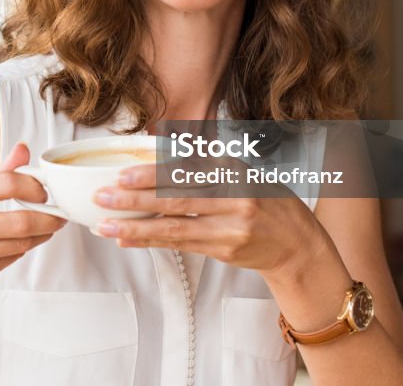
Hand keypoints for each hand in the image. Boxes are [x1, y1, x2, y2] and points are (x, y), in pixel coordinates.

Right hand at [0, 143, 65, 302]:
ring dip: (40, 235)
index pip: (6, 183)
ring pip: (21, 243)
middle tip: (59, 214)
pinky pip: (11, 260)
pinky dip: (22, 249)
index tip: (43, 191)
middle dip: (49, 218)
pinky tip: (21, 242)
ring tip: (47, 226)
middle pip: (21, 221)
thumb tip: (24, 149)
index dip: (33, 186)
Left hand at [92, 163, 327, 279]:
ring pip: (174, 226)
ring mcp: (230, 228)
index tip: (123, 174)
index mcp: (236, 171)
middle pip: (177, 199)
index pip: (187, 172)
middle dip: (136, 199)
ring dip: (135, 226)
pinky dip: (151, 241)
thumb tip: (161, 152)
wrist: (298, 245)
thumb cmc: (267, 202)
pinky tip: (127, 239)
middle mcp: (235, 199)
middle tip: (104, 196)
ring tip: (105, 224)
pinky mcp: (224, 250)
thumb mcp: (244, 172)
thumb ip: (207, 165)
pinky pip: (180, 244)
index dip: (153, 174)